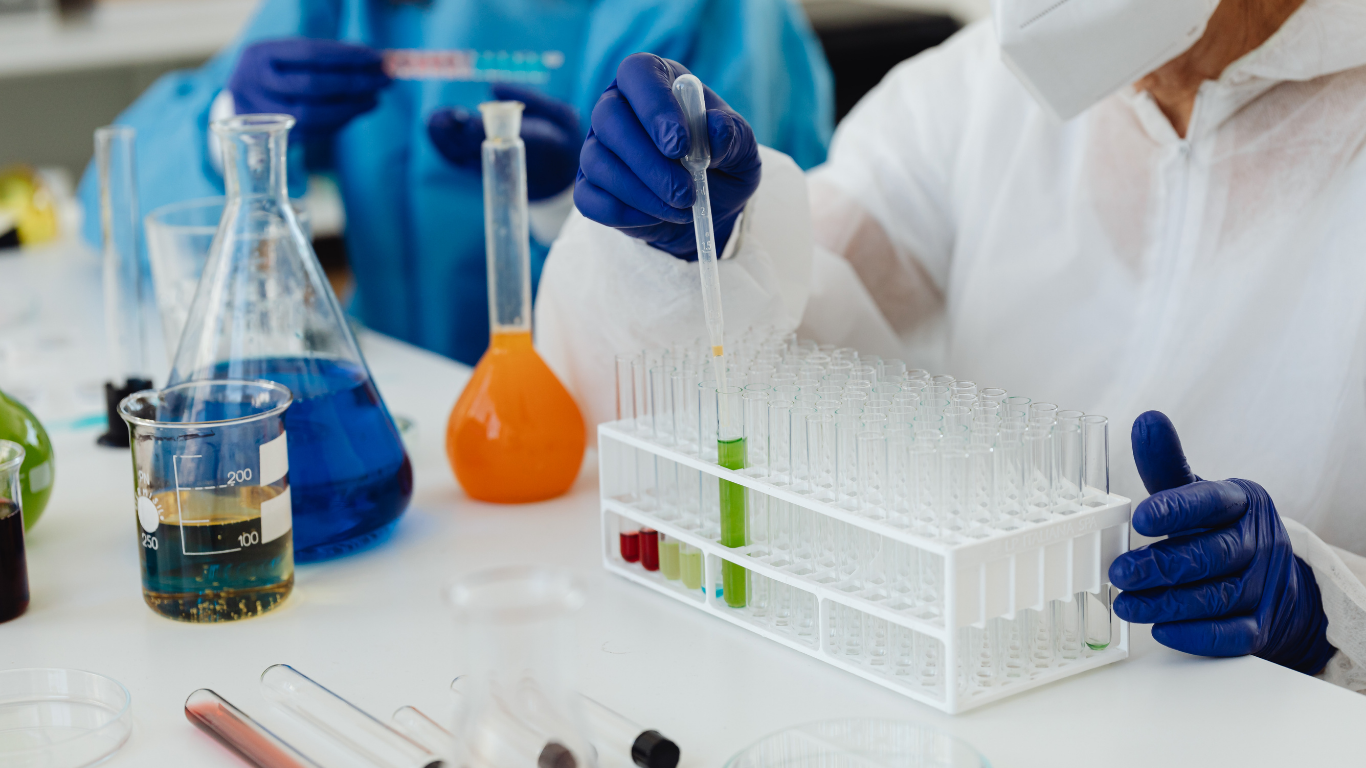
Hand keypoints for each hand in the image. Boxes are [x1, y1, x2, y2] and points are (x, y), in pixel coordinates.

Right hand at [228, 38, 389, 137]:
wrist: (242, 101)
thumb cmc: (278, 72)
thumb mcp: (292, 57)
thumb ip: (328, 58)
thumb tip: (376, 63)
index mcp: (260, 54)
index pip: (310, 53)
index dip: (347, 56)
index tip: (376, 59)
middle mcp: (252, 83)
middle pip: (311, 85)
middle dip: (354, 83)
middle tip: (383, 82)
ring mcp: (258, 114)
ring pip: (311, 114)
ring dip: (350, 108)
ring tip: (373, 100)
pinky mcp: (270, 138)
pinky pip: (311, 133)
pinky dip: (339, 123)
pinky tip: (355, 113)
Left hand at [427, 84, 581, 200]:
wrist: (559, 179)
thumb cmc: (562, 140)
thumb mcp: (562, 115)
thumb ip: (533, 99)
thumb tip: (494, 86)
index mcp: (538, 144)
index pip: (506, 140)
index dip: (484, 132)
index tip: (468, 120)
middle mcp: (513, 159)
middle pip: (477, 150)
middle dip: (457, 134)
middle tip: (445, 114)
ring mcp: (494, 168)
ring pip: (462, 157)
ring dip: (444, 138)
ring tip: (436, 117)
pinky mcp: (481, 170)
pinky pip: (457, 160)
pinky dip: (442, 144)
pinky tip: (435, 123)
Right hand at [574, 53, 760, 259]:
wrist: (713, 207)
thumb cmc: (724, 163)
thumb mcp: (742, 148)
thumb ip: (732, 135)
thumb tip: (715, 131)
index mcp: (655, 81)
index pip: (638, 73)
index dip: (655, 106)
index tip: (681, 145)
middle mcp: (618, 107)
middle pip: (608, 118)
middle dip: (648, 161)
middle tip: (685, 192)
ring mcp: (598, 147)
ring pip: (598, 162)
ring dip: (642, 192)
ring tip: (683, 207)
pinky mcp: (590, 186)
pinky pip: (590, 199)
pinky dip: (627, 214)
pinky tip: (659, 218)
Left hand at [1109, 411, 1334, 673]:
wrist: (1273, 577)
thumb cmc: (1220, 527)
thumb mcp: (1196, 491)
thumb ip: (1166, 463)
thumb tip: (1146, 420)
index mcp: (1241, 502)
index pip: (1209, 502)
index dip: (1175, 510)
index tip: (1140, 517)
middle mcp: (1257, 543)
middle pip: (1210, 555)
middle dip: (1160, 566)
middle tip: (1119, 572)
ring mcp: (1262, 586)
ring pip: (1215, 597)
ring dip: (1167, 604)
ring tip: (1127, 604)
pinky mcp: (1260, 625)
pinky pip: (1230, 635)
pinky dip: (1195, 636)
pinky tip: (1161, 630)